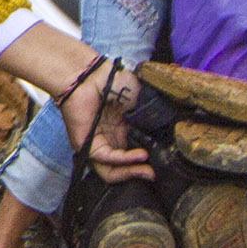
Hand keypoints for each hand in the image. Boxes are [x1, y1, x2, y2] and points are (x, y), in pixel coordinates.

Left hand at [0, 28, 151, 180]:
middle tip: (153, 174)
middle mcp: (107, 140)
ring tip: (147, 170)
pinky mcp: (86, 143)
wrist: (92, 72)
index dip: (143, 165)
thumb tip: (161, 142)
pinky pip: (106, 158)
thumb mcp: (137, 103)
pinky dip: (125, 160)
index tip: (159, 166)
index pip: (130, 158)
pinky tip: (140, 156)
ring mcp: (95, 143)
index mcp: (119, 131)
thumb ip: (147, 123)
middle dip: (137, 174)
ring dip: (131, 173)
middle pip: (120, 170)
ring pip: (110, 171)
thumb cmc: (112, 81)